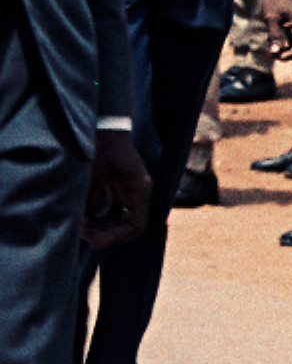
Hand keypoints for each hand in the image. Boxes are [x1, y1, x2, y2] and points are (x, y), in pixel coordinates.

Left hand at [82, 129, 148, 250]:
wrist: (103, 124)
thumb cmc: (100, 146)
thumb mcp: (93, 175)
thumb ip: (91, 200)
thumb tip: (87, 221)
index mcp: (139, 189)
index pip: (135, 226)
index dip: (115, 238)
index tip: (92, 239)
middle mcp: (138, 192)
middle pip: (128, 225)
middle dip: (105, 233)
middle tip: (81, 232)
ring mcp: (129, 189)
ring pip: (119, 218)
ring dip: (101, 225)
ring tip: (80, 224)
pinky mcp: (119, 185)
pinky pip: (112, 208)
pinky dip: (99, 215)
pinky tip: (83, 214)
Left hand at [258, 0, 291, 60]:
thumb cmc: (273, 2)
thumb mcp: (271, 18)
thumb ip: (274, 35)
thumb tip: (274, 52)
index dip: (290, 54)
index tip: (277, 57)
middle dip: (287, 54)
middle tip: (272, 55)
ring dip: (283, 50)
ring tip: (269, 51)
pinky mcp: (291, 26)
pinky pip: (289, 39)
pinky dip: (281, 43)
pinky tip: (270, 42)